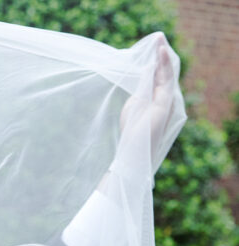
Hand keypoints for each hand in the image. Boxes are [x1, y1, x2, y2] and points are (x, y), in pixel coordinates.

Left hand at [119, 35, 175, 167]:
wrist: (133, 152)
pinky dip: (164, 65)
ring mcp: (167, 102)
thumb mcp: (134, 105)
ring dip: (164, 57)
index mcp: (157, 101)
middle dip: (161, 56)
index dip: (156, 63)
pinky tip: (161, 53)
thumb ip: (141, 90)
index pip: (158, 78)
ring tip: (160, 41)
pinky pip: (166, 80)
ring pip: (167, 74)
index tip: (153, 48)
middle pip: (164, 74)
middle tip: (158, 38)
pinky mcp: (165, 104)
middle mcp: (165, 100)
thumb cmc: (132, 132)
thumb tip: (144, 74)